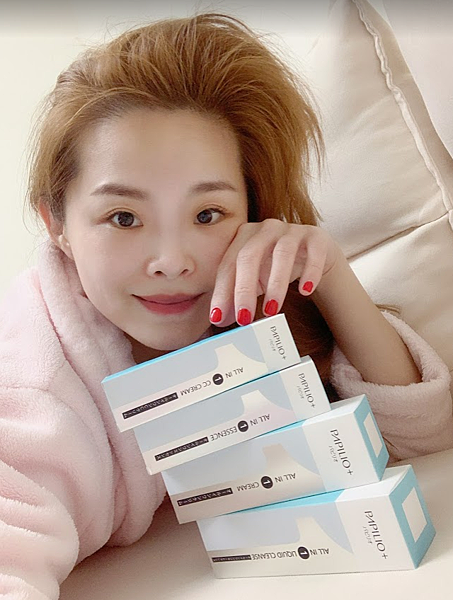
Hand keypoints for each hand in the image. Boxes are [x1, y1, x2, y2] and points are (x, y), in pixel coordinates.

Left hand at [209, 219, 341, 325]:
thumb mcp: (254, 282)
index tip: (217, 317)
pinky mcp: (316, 236)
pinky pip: (314, 252)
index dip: (222, 292)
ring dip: (275, 284)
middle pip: (249, 255)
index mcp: (243, 237)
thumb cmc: (275, 267)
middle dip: (244, 289)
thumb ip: (236, 298)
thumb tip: (220, 320)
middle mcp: (265, 229)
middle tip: (244, 318)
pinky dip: (310, 272)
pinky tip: (305, 291)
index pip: (228, 265)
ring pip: (282, 253)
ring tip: (271, 311)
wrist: (313, 254)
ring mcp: (291, 230)